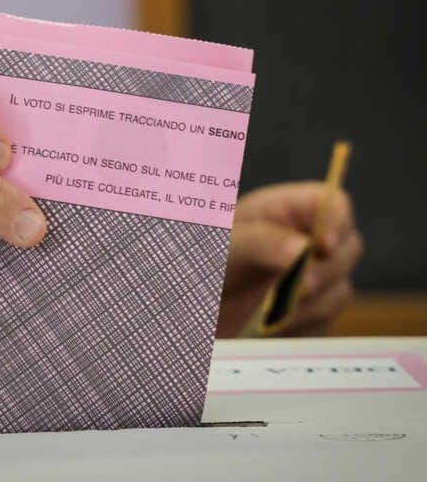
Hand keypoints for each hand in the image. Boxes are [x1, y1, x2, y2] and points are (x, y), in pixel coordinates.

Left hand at [217, 181, 363, 336]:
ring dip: (312, 305)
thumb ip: (263, 241)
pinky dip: (303, 328)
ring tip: (276, 316)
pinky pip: (324, 323)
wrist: (187, 305)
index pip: (332, 204)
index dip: (336, 221)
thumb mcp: (227, 244)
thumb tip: (304, 250)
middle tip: (301, 287)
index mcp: (287, 211)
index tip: (323, 245)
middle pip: (347, 248)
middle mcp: (307, 243)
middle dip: (327, 269)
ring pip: (340, 290)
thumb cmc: (202, 260)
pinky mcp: (310, 315)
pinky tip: (275, 330)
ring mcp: (313, 280)